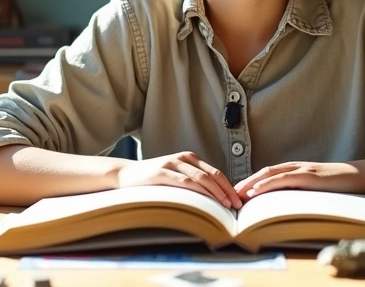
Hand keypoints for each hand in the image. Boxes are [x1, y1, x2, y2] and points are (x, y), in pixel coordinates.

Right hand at [115, 151, 241, 208]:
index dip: (229, 186)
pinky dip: (199, 192)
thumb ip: (192, 182)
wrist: (125, 174)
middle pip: (212, 175)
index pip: (215, 172)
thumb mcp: (175, 177)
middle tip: (237, 206)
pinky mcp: (162, 173)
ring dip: (216, 193)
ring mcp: (172, 164)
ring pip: (201, 178)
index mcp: (189, 159)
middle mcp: (183, 159)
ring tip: (226, 206)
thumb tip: (216, 199)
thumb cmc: (152, 180)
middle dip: (227, 191)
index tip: (239, 201)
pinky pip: (185, 182)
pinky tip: (207, 202)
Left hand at [233, 161, 364, 199]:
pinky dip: (266, 184)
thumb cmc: (341, 185)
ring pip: (270, 174)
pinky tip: (255, 191)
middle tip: (229, 193)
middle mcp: (296, 167)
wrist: (361, 177)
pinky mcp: (309, 176)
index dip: (252, 182)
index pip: (269, 174)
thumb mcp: (317, 189)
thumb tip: (287, 205)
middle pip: (264, 172)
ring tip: (236, 193)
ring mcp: (302, 170)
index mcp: (297, 170)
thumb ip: (302, 192)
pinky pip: (283, 179)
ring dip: (251, 183)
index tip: (238, 192)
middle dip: (246, 182)